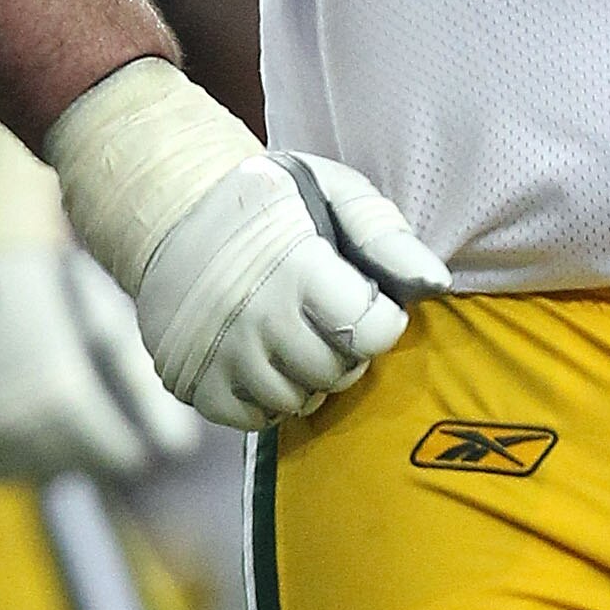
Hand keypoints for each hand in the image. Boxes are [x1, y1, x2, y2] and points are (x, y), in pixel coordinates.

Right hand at [0, 103, 200, 481]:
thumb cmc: (64, 288)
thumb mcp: (110, 329)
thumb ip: (144, 390)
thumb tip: (181, 449)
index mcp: (56, 384)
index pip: (101, 449)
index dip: (122, 455)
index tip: (141, 455)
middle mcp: (9, 408)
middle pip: (65, 462)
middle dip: (91, 457)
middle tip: (109, 442)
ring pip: (27, 470)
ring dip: (55, 461)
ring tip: (73, 434)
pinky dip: (15, 460)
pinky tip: (35, 435)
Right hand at [47, 60, 452, 429]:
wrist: (173, 209)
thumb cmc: (269, 198)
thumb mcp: (333, 190)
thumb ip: (386, 235)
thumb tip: (436, 283)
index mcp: (296, 268)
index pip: (368, 331)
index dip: (380, 319)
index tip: (367, 299)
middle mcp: (255, 318)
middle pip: (336, 371)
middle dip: (348, 349)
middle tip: (333, 317)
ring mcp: (220, 356)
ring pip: (298, 400)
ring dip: (311, 376)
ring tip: (300, 335)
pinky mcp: (193, 383)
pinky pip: (254, 419)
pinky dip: (270, 398)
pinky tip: (269, 359)